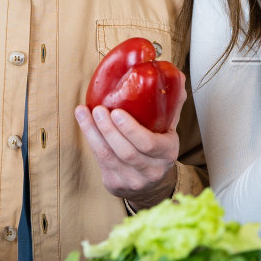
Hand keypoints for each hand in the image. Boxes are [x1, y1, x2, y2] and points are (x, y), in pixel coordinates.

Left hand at [75, 68, 185, 206]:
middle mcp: (151, 170)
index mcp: (167, 153)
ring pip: (108, 156)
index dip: (130, 129)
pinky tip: (84, 124)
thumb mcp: (169, 129)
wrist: (151, 184)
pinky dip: (90, 140)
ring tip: (84, 113)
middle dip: (108, 130)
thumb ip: (171, 105)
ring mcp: (132, 180)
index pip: (149, 144)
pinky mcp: (115, 184)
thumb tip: (176, 75)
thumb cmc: (158, 149)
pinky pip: (100, 161)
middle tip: (98, 109)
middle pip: (126, 151)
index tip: (116, 112)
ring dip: (93, 133)